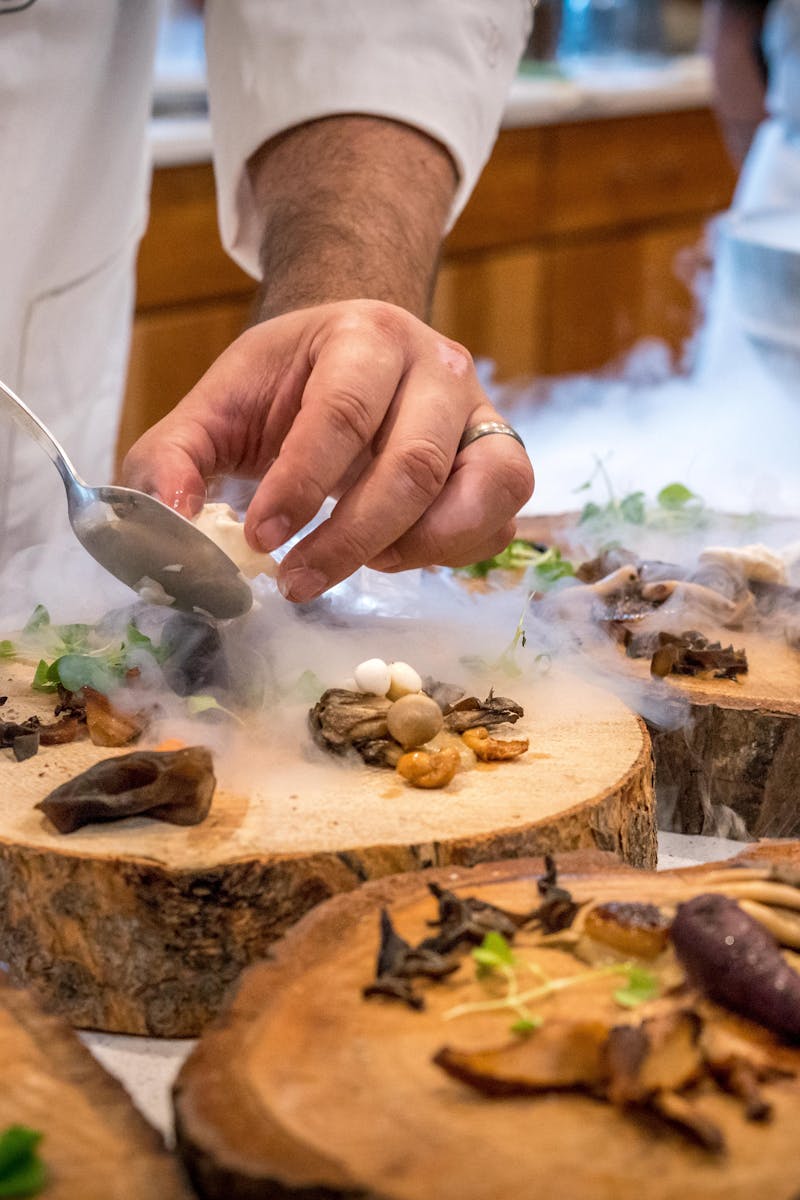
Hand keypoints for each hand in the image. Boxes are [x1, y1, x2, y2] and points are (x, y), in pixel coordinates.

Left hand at [122, 300, 533, 601]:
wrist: (356, 356)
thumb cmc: (287, 385)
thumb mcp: (218, 405)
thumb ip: (175, 457)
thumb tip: (171, 524)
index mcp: (364, 335)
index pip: (341, 413)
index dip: (301, 485)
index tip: (260, 540)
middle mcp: (437, 366)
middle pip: (412, 464)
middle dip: (350, 539)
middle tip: (297, 582)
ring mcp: (481, 412)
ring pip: (479, 492)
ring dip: (413, 548)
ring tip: (360, 563)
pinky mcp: (501, 458)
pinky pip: (499, 520)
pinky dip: (451, 552)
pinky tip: (396, 552)